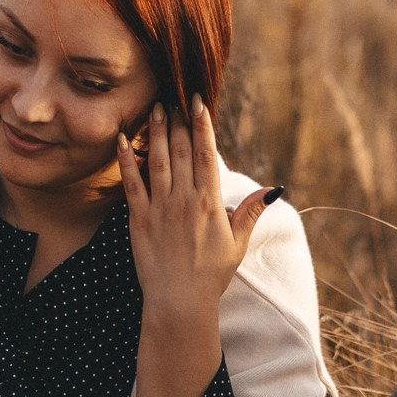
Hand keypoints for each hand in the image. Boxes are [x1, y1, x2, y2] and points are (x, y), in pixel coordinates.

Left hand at [121, 102, 271, 396]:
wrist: (180, 302)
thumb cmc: (211, 275)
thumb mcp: (236, 243)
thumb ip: (250, 212)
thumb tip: (273, 190)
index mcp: (210, 203)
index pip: (207, 155)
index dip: (203, 126)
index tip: (199, 103)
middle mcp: (185, 200)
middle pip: (182, 151)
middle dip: (179, 121)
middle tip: (173, 94)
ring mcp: (160, 208)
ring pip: (158, 161)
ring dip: (156, 132)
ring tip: (155, 108)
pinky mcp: (138, 220)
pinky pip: (131, 183)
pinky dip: (127, 160)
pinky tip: (123, 139)